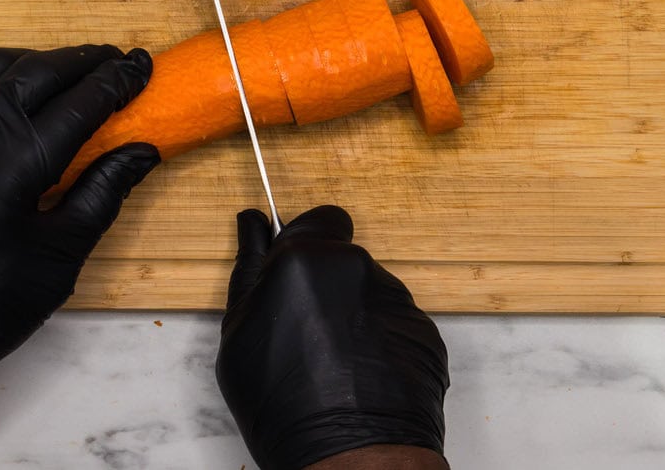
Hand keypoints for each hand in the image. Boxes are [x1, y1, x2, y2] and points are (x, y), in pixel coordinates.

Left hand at [0, 45, 158, 414]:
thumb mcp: (61, 257)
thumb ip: (103, 193)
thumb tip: (142, 151)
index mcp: (10, 172)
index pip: (75, 106)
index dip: (114, 83)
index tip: (141, 68)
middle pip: (33, 73)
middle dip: (80, 61)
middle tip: (115, 63)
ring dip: (34, 62)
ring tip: (67, 73)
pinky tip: (9, 93)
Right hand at [217, 206, 449, 469]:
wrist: (351, 457)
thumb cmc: (286, 405)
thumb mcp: (239, 332)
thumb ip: (250, 267)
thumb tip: (252, 223)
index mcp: (309, 260)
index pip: (320, 219)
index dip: (307, 242)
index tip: (295, 271)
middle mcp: (359, 269)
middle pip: (344, 259)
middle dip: (327, 284)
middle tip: (305, 331)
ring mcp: (398, 301)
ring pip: (370, 293)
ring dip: (355, 315)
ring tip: (335, 364)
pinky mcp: (425, 332)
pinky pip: (396, 324)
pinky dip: (381, 342)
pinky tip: (362, 377)